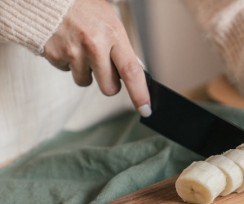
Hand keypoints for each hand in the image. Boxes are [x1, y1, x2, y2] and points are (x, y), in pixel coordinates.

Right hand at [43, 0, 150, 116]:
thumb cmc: (85, 9)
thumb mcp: (111, 23)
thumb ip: (122, 48)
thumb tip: (136, 76)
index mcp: (113, 34)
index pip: (131, 72)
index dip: (140, 94)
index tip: (146, 110)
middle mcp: (94, 45)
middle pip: (109, 88)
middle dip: (110, 84)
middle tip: (105, 67)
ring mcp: (72, 52)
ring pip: (85, 82)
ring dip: (86, 71)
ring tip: (82, 48)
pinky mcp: (54, 55)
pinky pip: (66, 71)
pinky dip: (68, 62)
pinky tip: (67, 44)